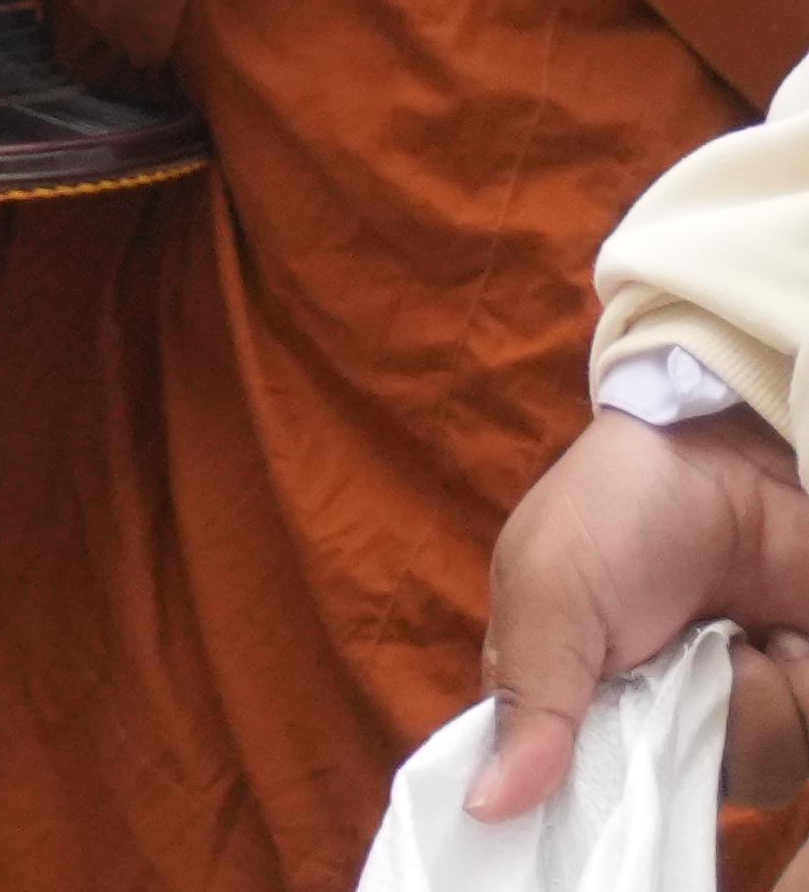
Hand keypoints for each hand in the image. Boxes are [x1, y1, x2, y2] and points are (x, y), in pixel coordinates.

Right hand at [469, 408, 808, 821]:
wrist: (738, 450)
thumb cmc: (619, 508)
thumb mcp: (547, 589)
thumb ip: (528, 700)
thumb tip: (483, 808)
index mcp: (573, 698)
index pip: (569, 792)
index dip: (585, 792)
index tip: (602, 755)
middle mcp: (656, 720)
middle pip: (672, 799)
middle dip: (682, 735)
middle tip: (673, 664)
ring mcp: (736, 713)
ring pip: (753, 777)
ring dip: (755, 702)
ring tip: (740, 634)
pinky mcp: (799, 700)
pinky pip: (808, 747)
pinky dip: (801, 689)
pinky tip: (783, 637)